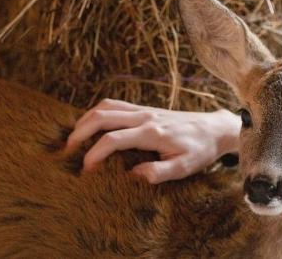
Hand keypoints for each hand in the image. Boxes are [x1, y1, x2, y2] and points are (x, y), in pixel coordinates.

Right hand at [65, 99, 240, 183]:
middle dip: (80, 131)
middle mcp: (145, 117)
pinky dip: (98, 113)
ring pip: (107, 106)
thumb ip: (159, 172)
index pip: (113, 139)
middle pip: (103, 116)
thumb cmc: (200, 150)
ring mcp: (145, 110)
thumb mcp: (185, 167)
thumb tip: (134, 176)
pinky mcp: (146, 109)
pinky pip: (116, 105)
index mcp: (152, 132)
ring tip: (74, 137)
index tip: (85, 170)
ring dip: (86, 119)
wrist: (215, 129)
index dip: (95, 154)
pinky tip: (92, 126)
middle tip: (67, 150)